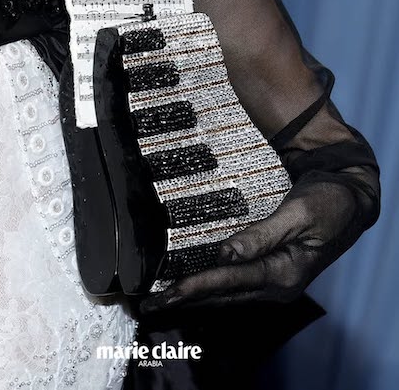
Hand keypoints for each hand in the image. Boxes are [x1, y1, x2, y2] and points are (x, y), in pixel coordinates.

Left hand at [141, 168, 378, 312]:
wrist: (349, 200)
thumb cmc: (326, 202)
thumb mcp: (296, 215)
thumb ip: (259, 236)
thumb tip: (225, 253)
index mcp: (285, 272)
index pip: (232, 280)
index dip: (197, 286)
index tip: (170, 291)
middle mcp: (279, 286)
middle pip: (225, 294)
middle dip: (188, 299)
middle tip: (154, 303)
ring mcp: (277, 283)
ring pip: (229, 294)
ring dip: (198, 296)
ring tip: (167, 298)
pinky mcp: (274, 274)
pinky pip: (238, 285)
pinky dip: (214, 287)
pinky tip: (197, 286)